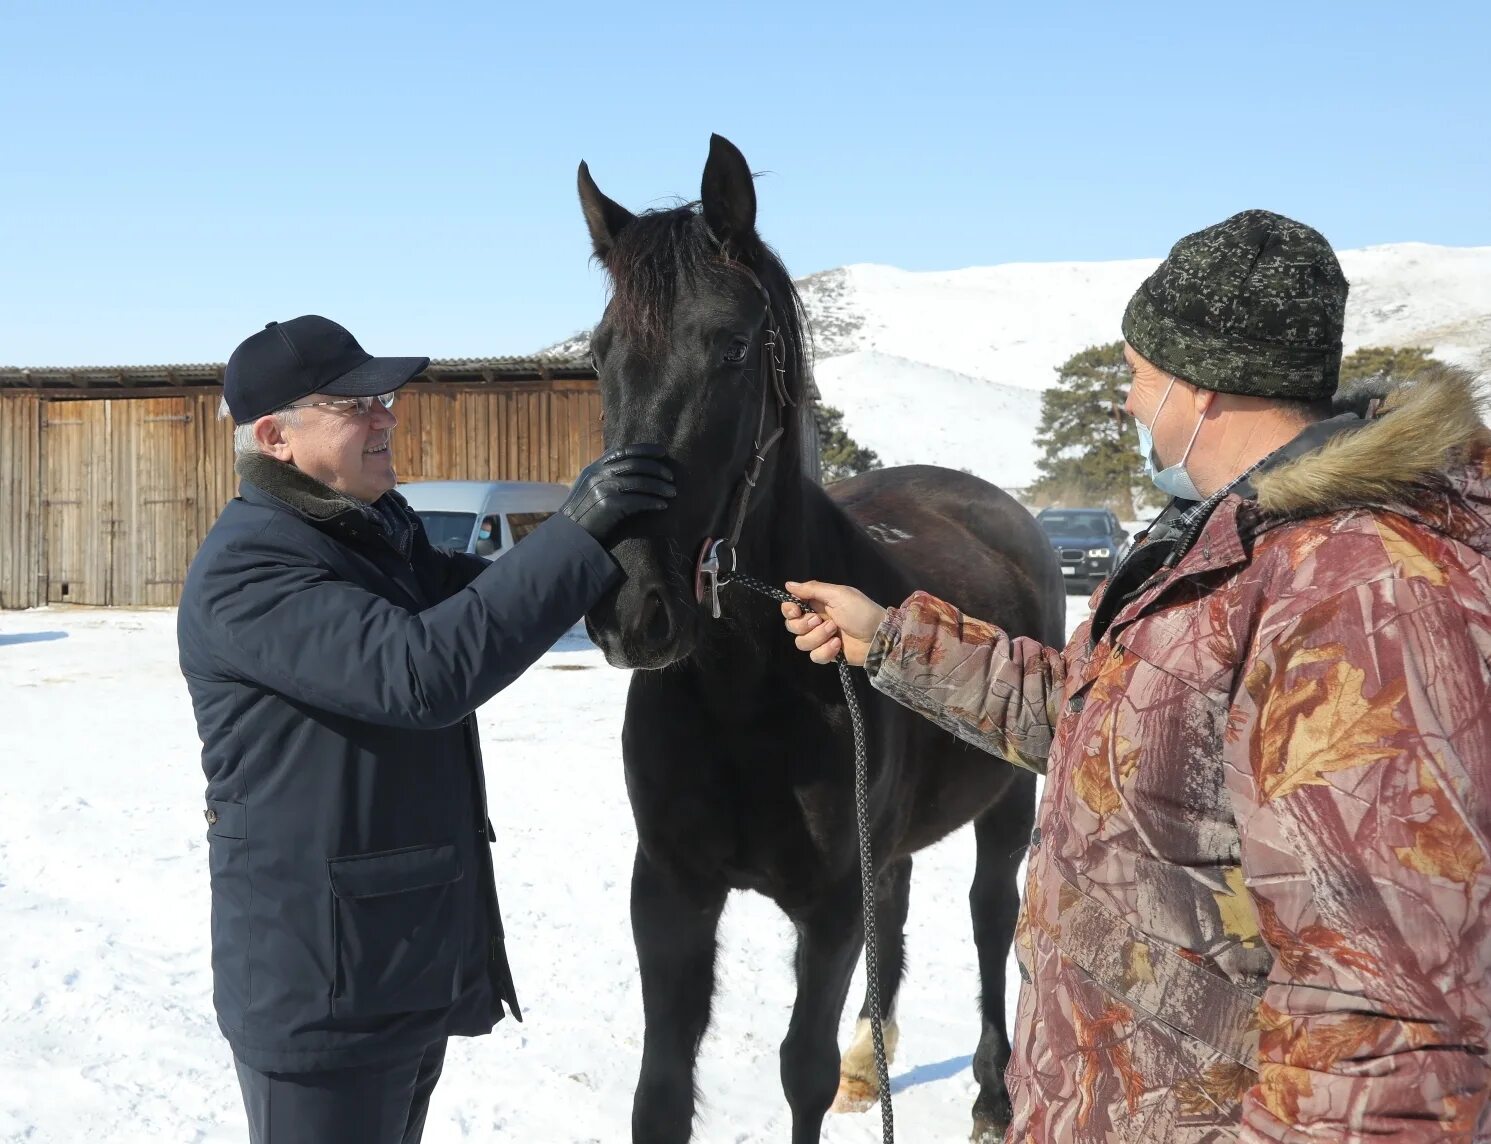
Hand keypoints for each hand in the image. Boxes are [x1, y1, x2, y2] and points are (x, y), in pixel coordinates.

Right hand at [561, 444, 675, 541]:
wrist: (570, 536)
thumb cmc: (584, 515)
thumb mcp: (589, 488)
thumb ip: (605, 476)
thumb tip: (632, 470)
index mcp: (594, 468)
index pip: (623, 451)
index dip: (645, 449)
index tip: (663, 452)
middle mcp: (598, 474)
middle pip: (635, 464)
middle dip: (657, 469)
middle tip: (671, 477)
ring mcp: (603, 488)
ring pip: (640, 481)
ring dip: (660, 487)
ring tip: (672, 492)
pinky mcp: (609, 505)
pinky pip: (638, 500)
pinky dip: (653, 502)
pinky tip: (662, 505)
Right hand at [780, 580, 887, 667]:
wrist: (880, 636)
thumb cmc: (861, 611)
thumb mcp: (839, 594)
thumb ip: (813, 589)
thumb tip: (788, 584)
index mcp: (817, 604)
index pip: (791, 607)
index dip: (789, 610)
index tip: (796, 610)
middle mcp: (816, 621)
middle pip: (792, 626)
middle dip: (804, 625)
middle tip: (820, 621)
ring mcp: (821, 639)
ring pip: (801, 643)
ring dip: (818, 637)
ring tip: (835, 633)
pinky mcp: (827, 654)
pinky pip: (815, 656)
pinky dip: (826, 651)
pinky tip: (838, 645)